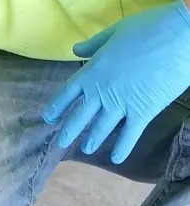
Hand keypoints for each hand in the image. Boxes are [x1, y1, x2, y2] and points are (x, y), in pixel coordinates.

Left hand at [43, 0, 189, 162]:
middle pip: (77, 118)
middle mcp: (101, 92)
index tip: (48, 118)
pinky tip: (117, 159)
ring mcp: (120, 105)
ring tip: (87, 149)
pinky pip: (128, 136)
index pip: (66, 95)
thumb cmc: (150, 27)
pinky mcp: (142, 113)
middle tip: (61, 143)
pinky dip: (122, 149)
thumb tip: (75, 50)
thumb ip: (94, 45)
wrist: (182, 34)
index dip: (55, 108)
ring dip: (92, 141)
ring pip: (100, 130)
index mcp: (92, 72)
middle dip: (67, 133)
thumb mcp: (117, 31)